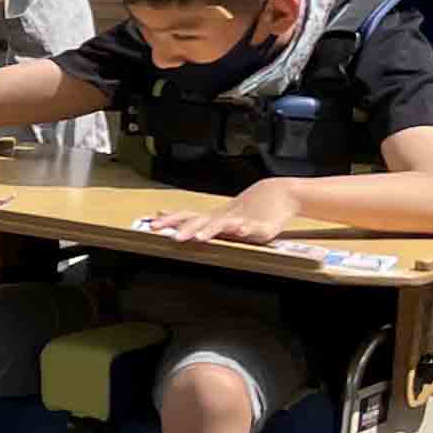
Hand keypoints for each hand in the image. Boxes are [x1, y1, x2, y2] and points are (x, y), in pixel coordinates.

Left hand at [149, 178, 306, 245]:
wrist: (279, 194)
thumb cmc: (246, 208)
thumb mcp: (215, 214)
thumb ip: (189, 216)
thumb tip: (161, 212)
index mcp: (212, 217)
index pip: (186, 217)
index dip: (170, 220)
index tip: (152, 225)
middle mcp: (223, 217)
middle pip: (201, 221)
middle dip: (186, 229)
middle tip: (173, 237)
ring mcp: (242, 221)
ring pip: (223, 225)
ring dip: (210, 230)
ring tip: (199, 237)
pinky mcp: (261, 227)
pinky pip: (253, 229)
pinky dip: (245, 229)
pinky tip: (240, 230)